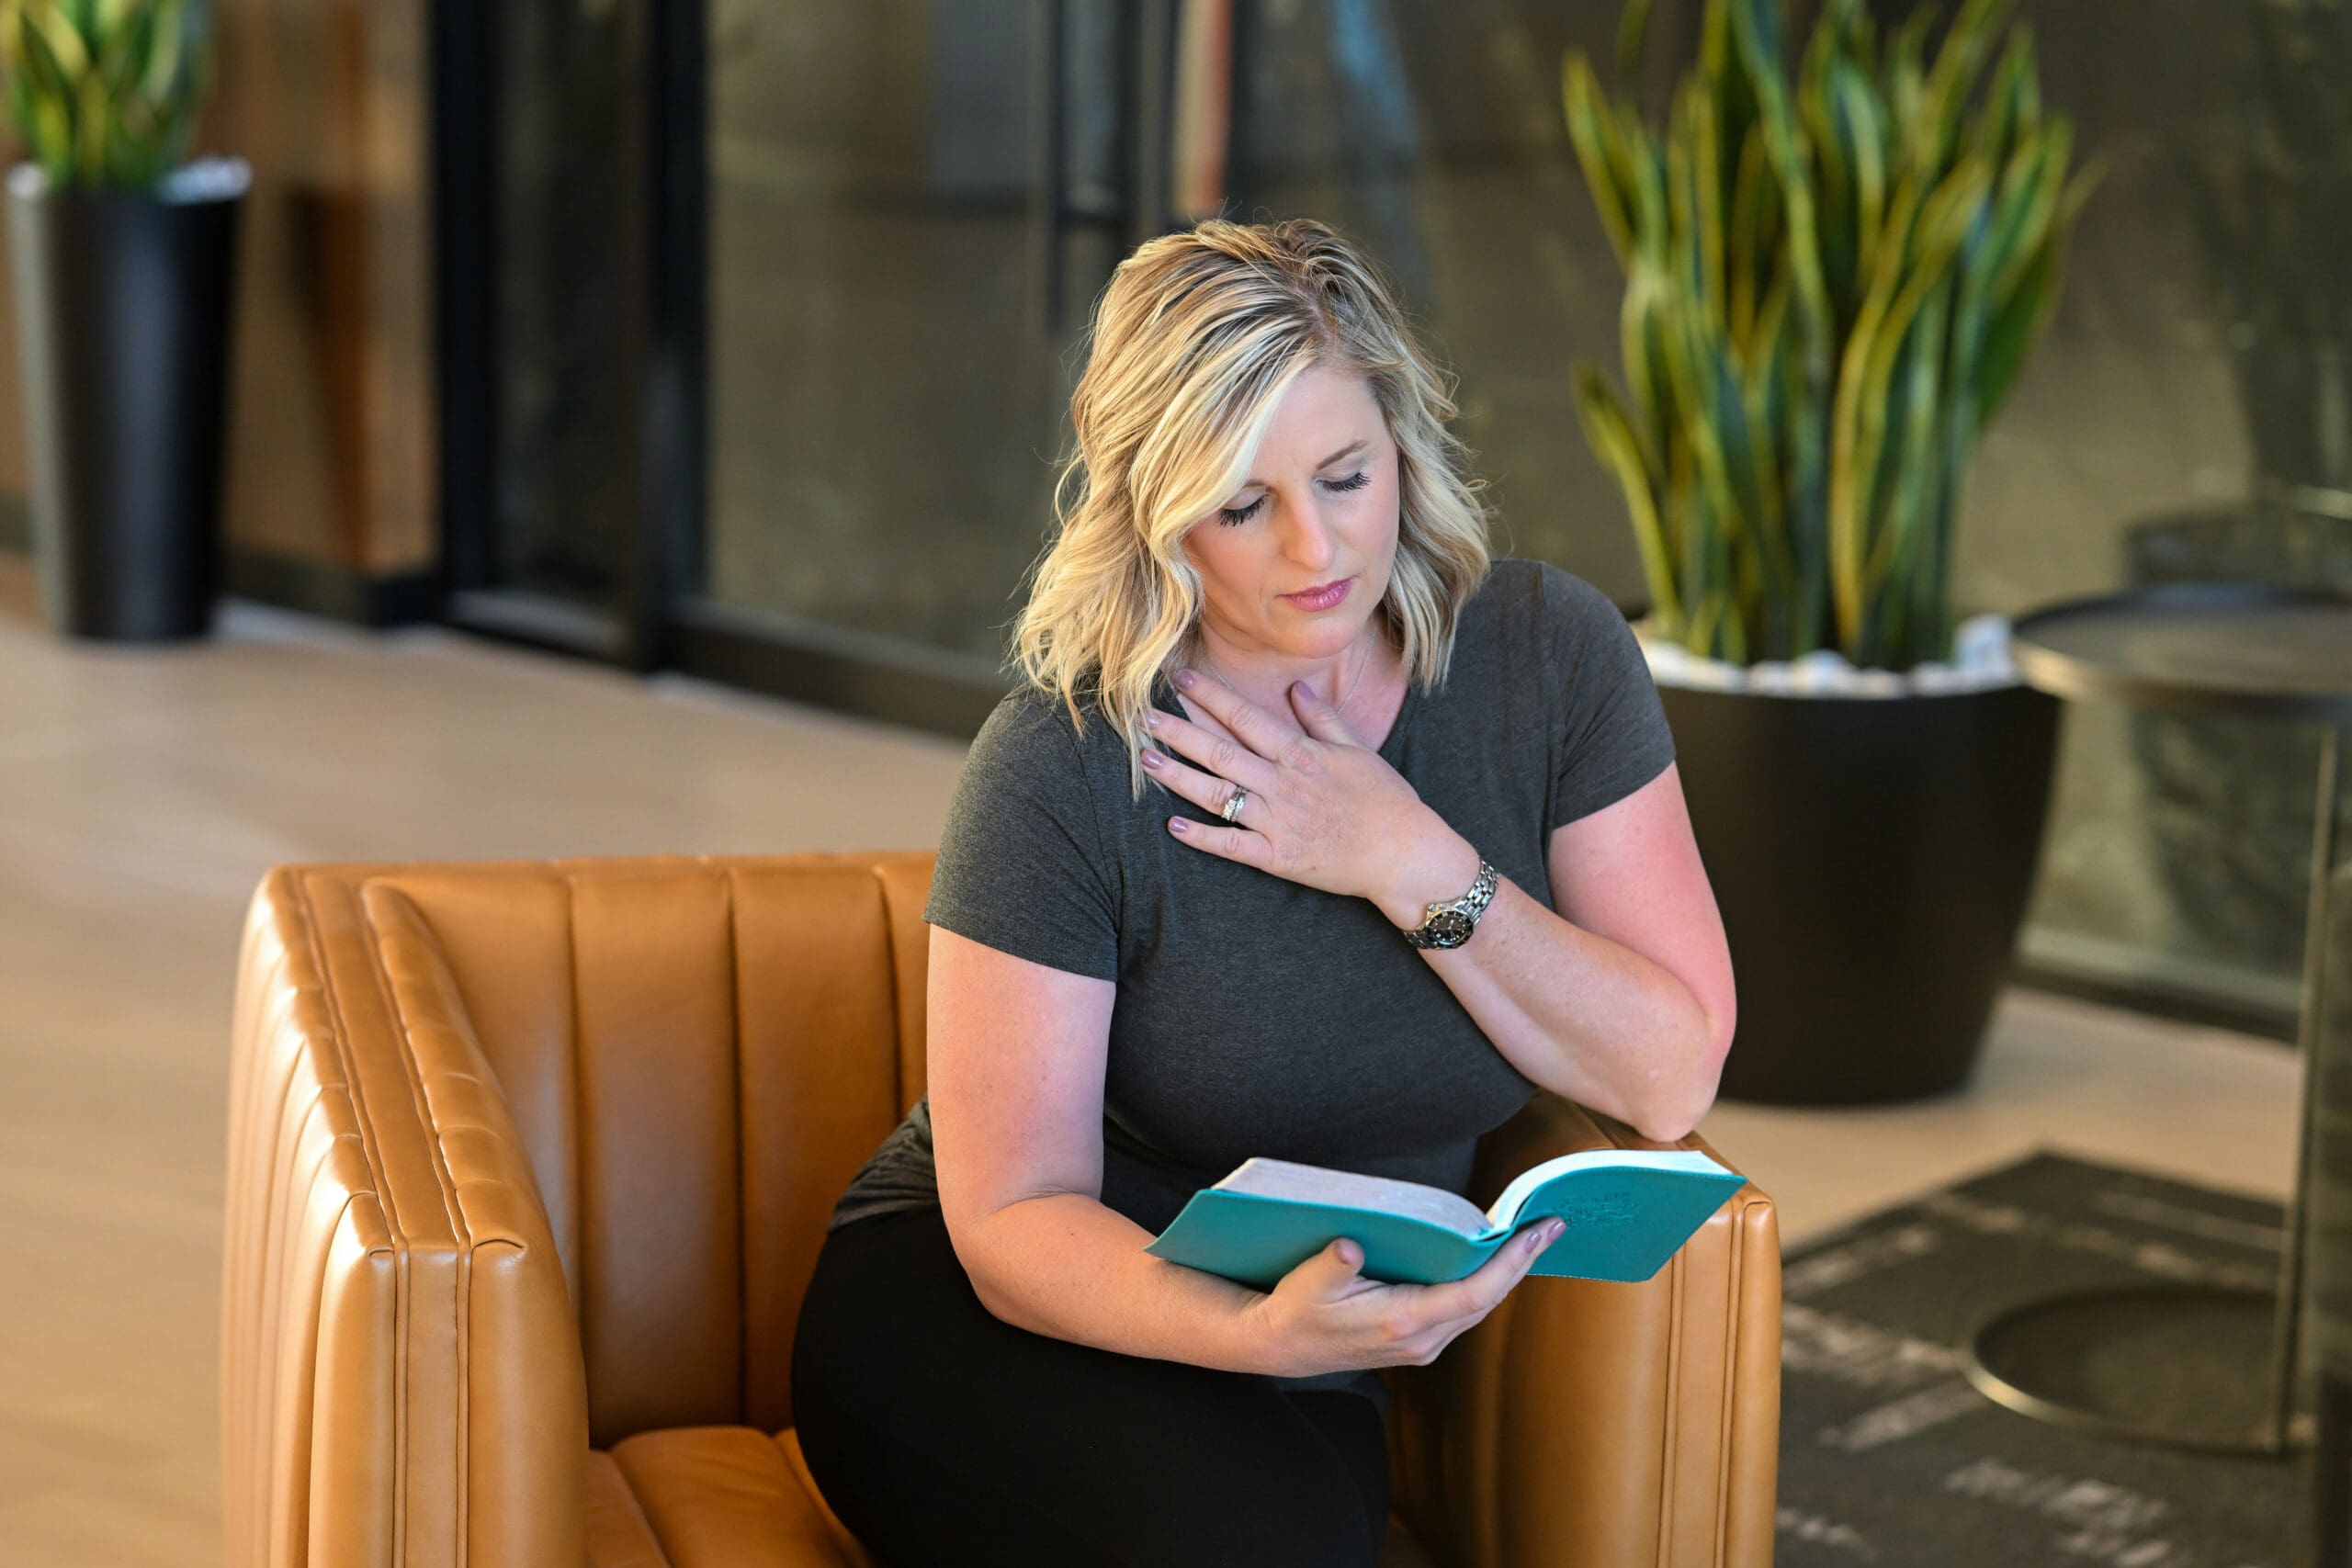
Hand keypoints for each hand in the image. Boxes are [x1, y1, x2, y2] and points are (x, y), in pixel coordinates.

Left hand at [1143, 669, 1449, 907]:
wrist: (1404, 854)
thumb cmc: (1386, 800)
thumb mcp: (1357, 750)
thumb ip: (1322, 718)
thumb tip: (1295, 688)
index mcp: (1301, 754)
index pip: (1245, 717)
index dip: (1209, 697)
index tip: (1180, 679)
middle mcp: (1283, 784)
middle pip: (1220, 752)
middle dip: (1179, 732)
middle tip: (1141, 716)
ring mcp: (1278, 822)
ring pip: (1218, 795)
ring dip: (1179, 777)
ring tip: (1148, 761)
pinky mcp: (1277, 859)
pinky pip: (1232, 846)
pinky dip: (1201, 837)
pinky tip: (1172, 826)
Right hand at [1243, 1220, 1567, 1377]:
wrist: (1281, 1346)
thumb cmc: (1296, 1310)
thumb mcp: (1307, 1283)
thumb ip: (1332, 1264)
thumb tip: (1349, 1245)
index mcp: (1402, 1322)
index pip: (1474, 1293)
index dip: (1510, 1263)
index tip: (1537, 1233)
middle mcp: (1421, 1340)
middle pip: (1487, 1299)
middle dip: (1522, 1262)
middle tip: (1552, 1226)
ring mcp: (1421, 1344)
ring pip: (1478, 1306)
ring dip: (1507, 1273)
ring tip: (1533, 1238)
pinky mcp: (1417, 1339)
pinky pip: (1464, 1309)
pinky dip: (1485, 1283)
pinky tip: (1494, 1260)